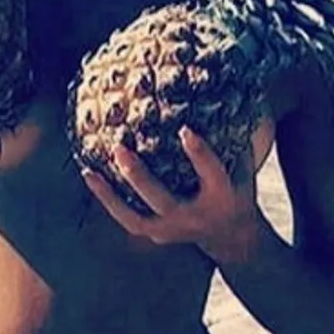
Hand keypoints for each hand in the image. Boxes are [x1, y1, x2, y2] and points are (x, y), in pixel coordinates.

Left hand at [81, 126, 262, 261]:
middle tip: (120, 149)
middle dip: (140, 177)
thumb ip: (236, 140)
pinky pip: (127, 219)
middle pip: (163, 200)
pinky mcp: (157, 234)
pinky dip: (107, 200)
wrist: (231, 237)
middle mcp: (194, 218)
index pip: (211, 174)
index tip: (184, 130)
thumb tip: (230, 96)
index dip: (199, 154)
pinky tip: (90, 176)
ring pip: (137, 218)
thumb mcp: (243, 167)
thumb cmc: (235, 190)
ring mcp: (173, 230)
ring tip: (91, 171)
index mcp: (221, 197)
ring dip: (112, 195)